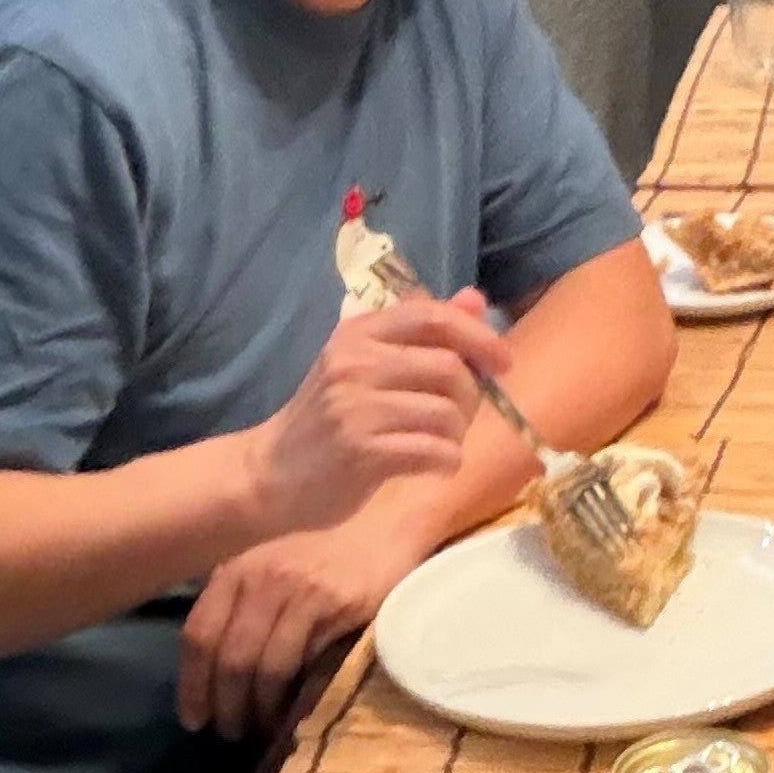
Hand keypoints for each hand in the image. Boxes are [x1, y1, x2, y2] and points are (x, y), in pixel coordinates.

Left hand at [178, 524, 397, 735]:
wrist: (383, 528)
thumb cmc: (321, 556)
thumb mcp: (268, 568)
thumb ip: (239, 605)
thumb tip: (212, 673)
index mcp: (235, 570)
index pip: (198, 634)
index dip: (192, 684)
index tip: (194, 719)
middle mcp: (260, 578)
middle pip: (227, 656)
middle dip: (225, 705)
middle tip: (231, 733)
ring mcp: (297, 590)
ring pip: (261, 665)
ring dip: (256, 708)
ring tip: (261, 731)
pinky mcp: (333, 605)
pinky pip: (301, 663)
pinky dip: (291, 698)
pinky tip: (292, 713)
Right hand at [246, 294, 507, 532]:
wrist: (271, 474)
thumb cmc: (328, 418)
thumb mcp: (365, 364)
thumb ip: (421, 333)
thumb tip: (475, 298)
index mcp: (358, 333)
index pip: (432, 316)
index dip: (478, 335)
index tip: (503, 360)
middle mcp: (354, 364)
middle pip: (449, 367)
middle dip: (471, 395)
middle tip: (459, 417)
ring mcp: (355, 409)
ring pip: (446, 413)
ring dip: (458, 433)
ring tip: (441, 442)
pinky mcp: (360, 453)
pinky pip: (433, 451)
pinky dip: (446, 461)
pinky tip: (434, 465)